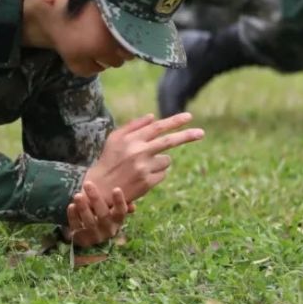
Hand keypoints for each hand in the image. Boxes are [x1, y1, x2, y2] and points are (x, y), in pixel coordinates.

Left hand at [64, 183, 131, 247]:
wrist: (87, 235)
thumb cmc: (100, 214)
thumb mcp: (110, 209)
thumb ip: (117, 203)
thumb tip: (132, 205)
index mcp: (117, 221)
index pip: (121, 212)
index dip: (119, 202)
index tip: (116, 189)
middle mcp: (108, 229)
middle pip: (103, 215)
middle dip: (95, 199)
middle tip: (87, 183)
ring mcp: (95, 236)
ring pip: (90, 222)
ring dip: (83, 208)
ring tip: (77, 196)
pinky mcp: (81, 239)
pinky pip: (77, 227)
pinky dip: (73, 217)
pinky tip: (71, 206)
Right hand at [83, 112, 204, 204]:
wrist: (100, 187)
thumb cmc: (108, 159)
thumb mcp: (115, 138)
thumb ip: (133, 126)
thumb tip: (153, 116)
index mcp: (131, 139)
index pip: (157, 127)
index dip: (174, 121)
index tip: (189, 116)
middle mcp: (138, 152)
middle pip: (169, 141)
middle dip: (187, 136)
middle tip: (202, 133)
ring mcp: (144, 168)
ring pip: (166, 160)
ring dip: (160, 160)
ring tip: (142, 166)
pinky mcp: (147, 182)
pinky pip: (163, 173)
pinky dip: (157, 173)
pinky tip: (143, 175)